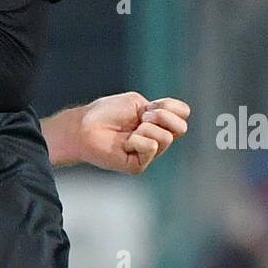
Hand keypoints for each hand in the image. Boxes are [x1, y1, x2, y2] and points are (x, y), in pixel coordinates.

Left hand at [74, 92, 190, 174]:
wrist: (84, 126)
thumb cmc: (107, 112)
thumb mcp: (137, 102)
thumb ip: (161, 108)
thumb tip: (181, 121)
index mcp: (159, 122)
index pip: (183, 113)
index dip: (170, 106)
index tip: (149, 106)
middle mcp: (157, 139)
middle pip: (181, 128)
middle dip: (160, 116)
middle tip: (140, 118)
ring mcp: (149, 153)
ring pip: (166, 138)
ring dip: (145, 128)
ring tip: (130, 131)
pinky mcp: (139, 165)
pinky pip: (151, 148)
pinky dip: (137, 140)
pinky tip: (125, 142)